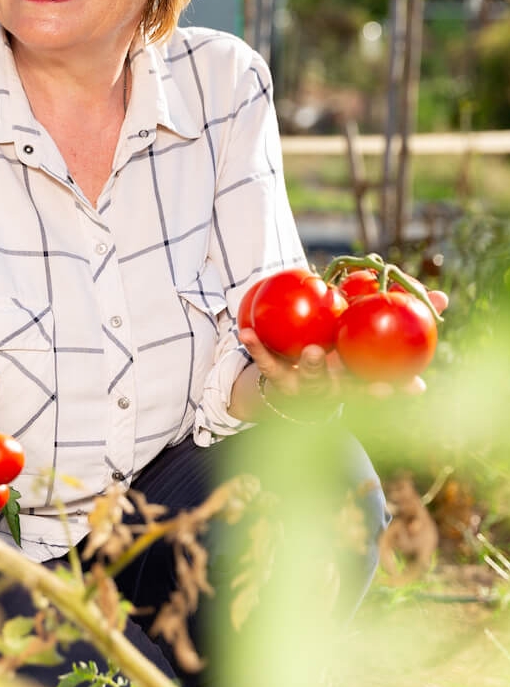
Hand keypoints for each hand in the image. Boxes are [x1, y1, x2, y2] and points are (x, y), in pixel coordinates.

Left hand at [240, 285, 449, 400]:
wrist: (287, 382)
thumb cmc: (336, 354)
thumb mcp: (362, 337)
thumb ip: (396, 316)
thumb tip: (442, 297)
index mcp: (354, 382)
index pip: (380, 387)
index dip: (398, 389)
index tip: (414, 388)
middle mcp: (331, 388)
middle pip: (347, 389)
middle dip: (359, 386)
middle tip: (372, 379)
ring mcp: (303, 386)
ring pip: (310, 379)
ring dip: (314, 367)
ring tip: (314, 352)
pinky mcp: (276, 377)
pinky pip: (266, 362)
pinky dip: (256, 347)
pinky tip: (245, 332)